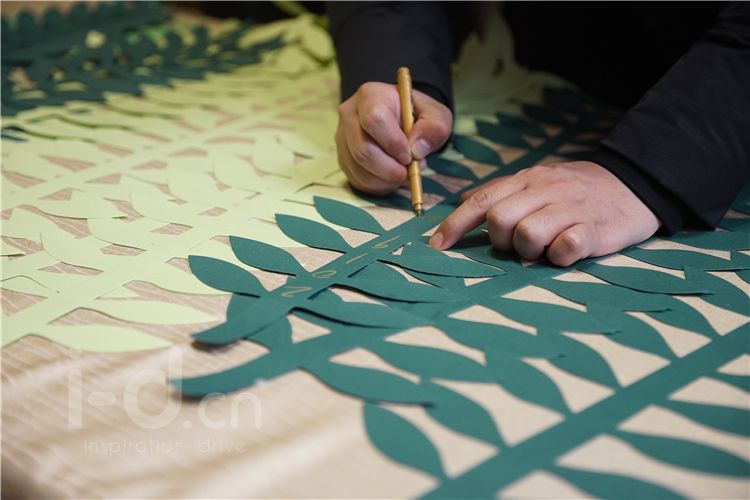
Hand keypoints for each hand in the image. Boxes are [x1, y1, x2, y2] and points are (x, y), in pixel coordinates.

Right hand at [335, 82, 452, 194]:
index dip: (393, 143)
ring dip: (386, 179)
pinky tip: (391, 176)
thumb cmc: (416, 115)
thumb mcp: (435, 115)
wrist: (401, 120)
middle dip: (390, 168)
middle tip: (409, 171)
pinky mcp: (343, 158)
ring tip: (403, 171)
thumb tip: (417, 150)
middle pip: (362, 150)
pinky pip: (357, 180)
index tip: (409, 155)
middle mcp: (350, 115)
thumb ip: (434, 128)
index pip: (374, 119)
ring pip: (359, 169)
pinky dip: (379, 185)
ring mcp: (343, 138)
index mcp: (371, 96)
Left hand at [428, 161, 660, 265]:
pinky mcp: (596, 230)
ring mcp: (571, 210)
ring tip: (545, 247)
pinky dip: (560, 256)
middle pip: (499, 219)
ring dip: (529, 250)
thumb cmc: (576, 190)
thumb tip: (468, 204)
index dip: (455, 226)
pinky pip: (566, 247)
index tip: (437, 247)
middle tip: (518, 244)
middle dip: (500, 239)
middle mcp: (545, 191)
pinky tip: (566, 252)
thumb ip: (504, 193)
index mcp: (527, 180)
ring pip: (528, 234)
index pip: (482, 201)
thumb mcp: (538, 182)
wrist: (634, 184)